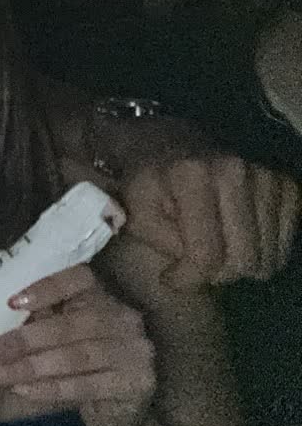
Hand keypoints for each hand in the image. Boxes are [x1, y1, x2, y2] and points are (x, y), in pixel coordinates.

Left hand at [0, 265, 155, 425]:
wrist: (121, 403)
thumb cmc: (80, 359)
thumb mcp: (61, 333)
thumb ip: (39, 321)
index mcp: (102, 295)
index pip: (78, 278)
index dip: (46, 288)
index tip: (10, 304)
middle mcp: (124, 318)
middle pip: (71, 324)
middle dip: (24, 340)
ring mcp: (135, 352)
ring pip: (75, 357)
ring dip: (30, 367)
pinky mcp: (136, 384)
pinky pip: (85, 385)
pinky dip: (49, 388)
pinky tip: (22, 390)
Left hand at [122, 157, 300, 288]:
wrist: (173, 146)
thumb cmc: (151, 184)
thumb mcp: (138, 212)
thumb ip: (164, 243)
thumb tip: (197, 270)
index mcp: (191, 175)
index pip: (205, 253)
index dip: (190, 277)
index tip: (171, 279)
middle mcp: (235, 171)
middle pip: (244, 259)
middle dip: (218, 274)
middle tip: (197, 265)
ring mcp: (266, 176)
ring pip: (268, 257)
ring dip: (242, 265)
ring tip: (217, 251)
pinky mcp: (287, 185)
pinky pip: (287, 242)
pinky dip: (265, 251)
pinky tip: (239, 240)